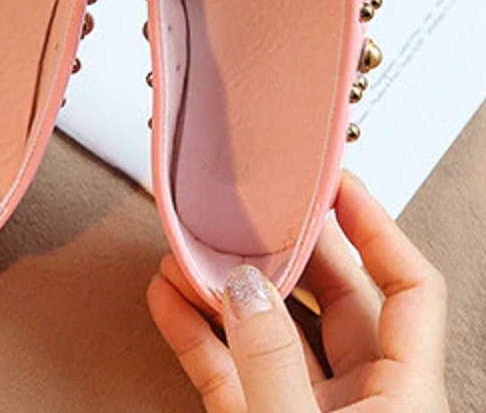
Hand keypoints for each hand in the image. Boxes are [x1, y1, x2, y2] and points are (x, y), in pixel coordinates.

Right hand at [148, 171, 448, 411]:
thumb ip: (272, 361)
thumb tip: (246, 290)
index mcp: (403, 395)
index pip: (407, 287)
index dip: (377, 228)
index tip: (337, 186)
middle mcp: (361, 399)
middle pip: (330, 297)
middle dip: (281, 249)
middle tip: (247, 211)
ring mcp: (305, 412)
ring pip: (268, 331)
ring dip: (223, 291)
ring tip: (186, 253)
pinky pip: (227, 369)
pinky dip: (195, 334)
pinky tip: (168, 300)